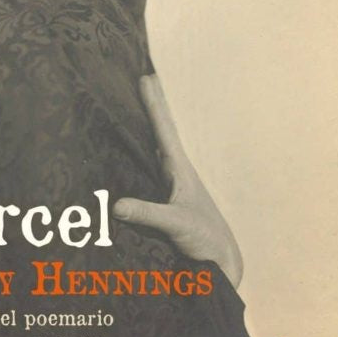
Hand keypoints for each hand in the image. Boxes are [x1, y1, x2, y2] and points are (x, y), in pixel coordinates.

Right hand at [113, 74, 243, 287]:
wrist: (221, 259)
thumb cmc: (205, 237)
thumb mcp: (176, 224)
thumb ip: (148, 213)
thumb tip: (116, 205)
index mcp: (180, 168)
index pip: (164, 129)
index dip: (155, 103)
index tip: (147, 77)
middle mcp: (175, 170)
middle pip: (162, 130)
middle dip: (154, 105)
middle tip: (146, 77)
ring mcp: (171, 182)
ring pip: (157, 146)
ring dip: (149, 125)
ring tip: (140, 103)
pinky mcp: (166, 196)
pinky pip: (151, 165)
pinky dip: (144, 150)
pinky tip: (137, 148)